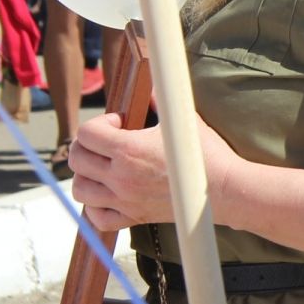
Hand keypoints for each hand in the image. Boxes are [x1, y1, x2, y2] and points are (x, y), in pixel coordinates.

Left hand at [69, 114, 238, 232]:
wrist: (226, 190)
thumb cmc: (208, 155)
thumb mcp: (183, 120)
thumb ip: (162, 100)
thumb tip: (153, 85)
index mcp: (129, 150)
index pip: (87, 133)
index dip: (99, 123)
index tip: (119, 123)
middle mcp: (121, 176)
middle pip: (77, 159)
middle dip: (88, 146)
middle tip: (108, 142)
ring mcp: (125, 200)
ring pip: (80, 189)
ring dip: (86, 175)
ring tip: (105, 168)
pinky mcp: (135, 217)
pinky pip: (98, 218)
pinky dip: (95, 208)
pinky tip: (108, 195)